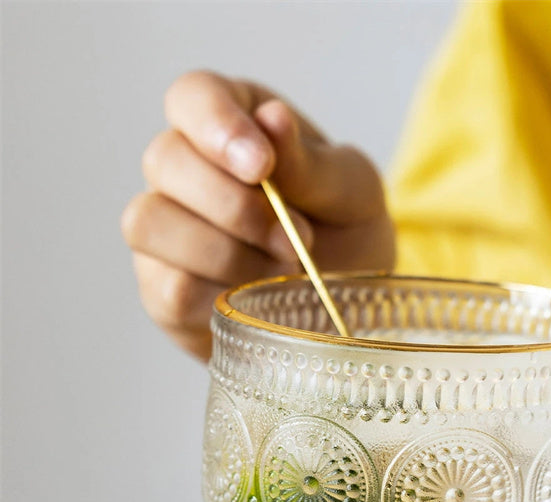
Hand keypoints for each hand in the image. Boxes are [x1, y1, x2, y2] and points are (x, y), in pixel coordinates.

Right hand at [121, 70, 394, 358]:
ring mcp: (165, 231)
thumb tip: (272, 117)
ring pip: (150, 223)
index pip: (193, 97)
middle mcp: (185, 170)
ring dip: (225, 254)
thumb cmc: (344, 232)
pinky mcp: (163, 291)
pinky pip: (169, 289)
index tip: (261, 166)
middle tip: (296, 238)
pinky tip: (258, 299)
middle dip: (234, 207)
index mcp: (234, 122)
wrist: (345, 305)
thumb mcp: (349, 192)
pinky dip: (219, 295)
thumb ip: (309, 162)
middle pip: (164, 161)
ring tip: (284, 270)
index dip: (216, 125)